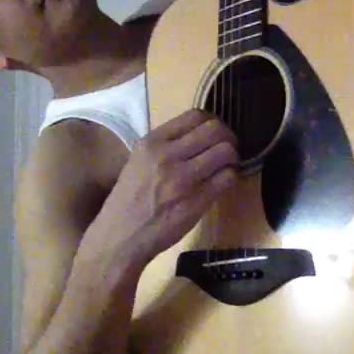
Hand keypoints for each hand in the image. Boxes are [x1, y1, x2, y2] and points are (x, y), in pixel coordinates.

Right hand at [77, 109, 238, 271]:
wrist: (121, 238)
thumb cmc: (130, 199)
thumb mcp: (140, 161)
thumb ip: (166, 145)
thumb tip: (199, 136)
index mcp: (152, 142)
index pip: (195, 115)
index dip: (212, 122)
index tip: (215, 134)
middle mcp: (167, 155)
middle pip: (215, 130)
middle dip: (228, 137)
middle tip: (228, 148)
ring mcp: (183, 178)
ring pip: (226, 151)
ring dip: (233, 157)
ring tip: (227, 166)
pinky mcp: (197, 200)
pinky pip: (228, 177)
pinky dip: (231, 177)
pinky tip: (224, 182)